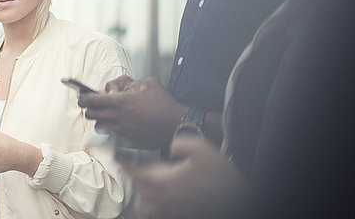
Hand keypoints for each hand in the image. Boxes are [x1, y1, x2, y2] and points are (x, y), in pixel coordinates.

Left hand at [78, 76, 186, 148]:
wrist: (176, 125)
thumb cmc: (164, 104)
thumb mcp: (148, 84)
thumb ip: (130, 83)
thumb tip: (119, 87)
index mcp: (122, 101)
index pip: (93, 100)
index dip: (84, 98)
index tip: (81, 96)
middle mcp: (119, 117)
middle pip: (91, 114)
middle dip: (89, 109)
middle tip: (91, 105)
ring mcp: (122, 130)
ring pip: (99, 126)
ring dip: (99, 119)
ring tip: (105, 114)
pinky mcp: (128, 140)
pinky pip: (112, 134)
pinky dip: (111, 128)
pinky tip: (118, 123)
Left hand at [125, 136, 247, 218]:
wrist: (238, 202)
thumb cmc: (220, 176)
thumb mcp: (201, 147)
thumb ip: (179, 143)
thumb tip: (170, 148)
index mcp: (162, 181)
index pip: (134, 170)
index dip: (123, 161)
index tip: (116, 155)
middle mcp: (162, 199)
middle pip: (137, 188)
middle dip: (133, 175)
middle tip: (133, 165)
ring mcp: (169, 211)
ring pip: (145, 203)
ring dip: (141, 191)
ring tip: (146, 181)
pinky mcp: (178, 217)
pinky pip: (157, 212)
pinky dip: (153, 203)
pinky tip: (162, 195)